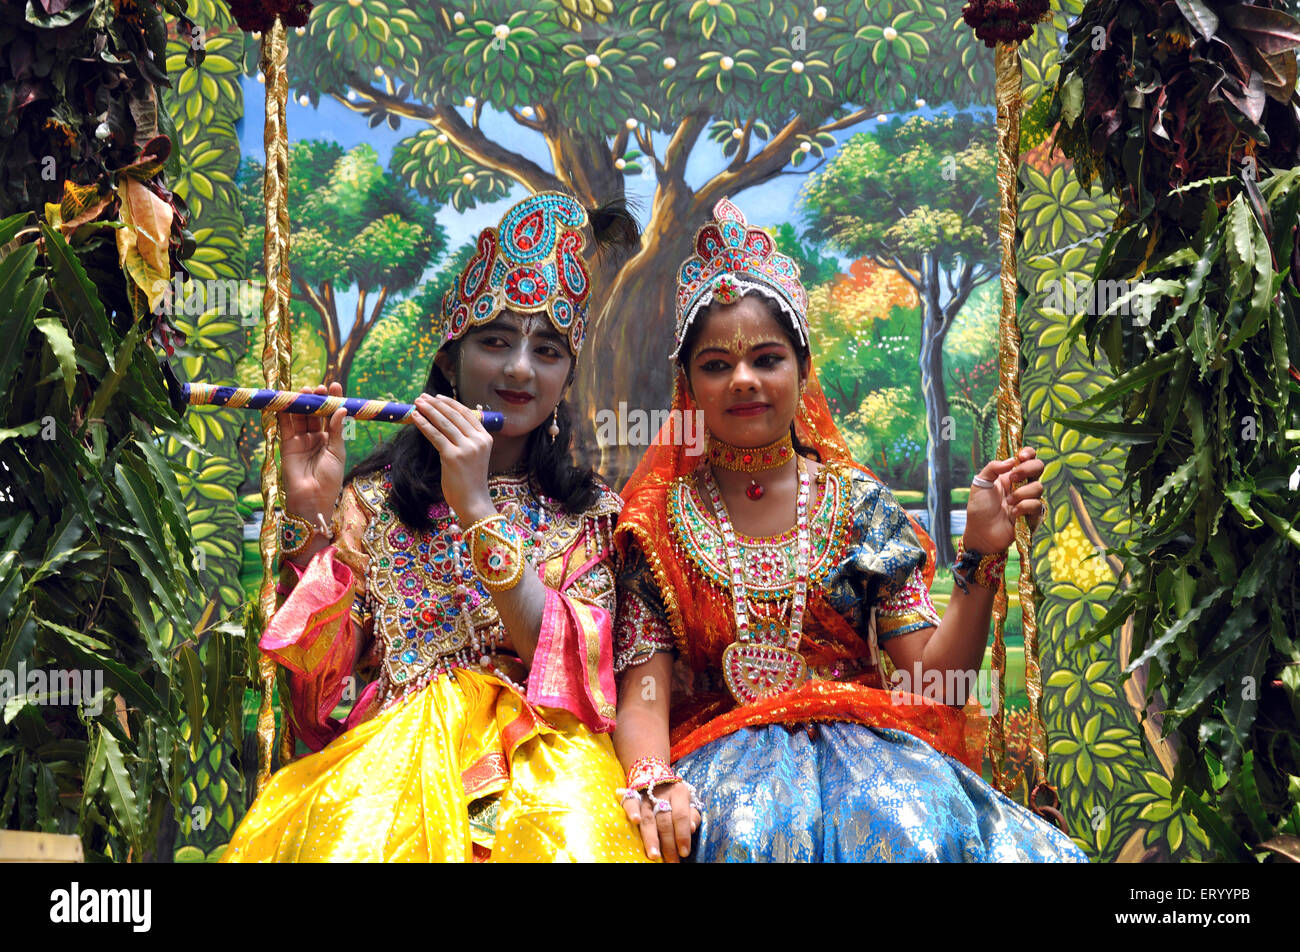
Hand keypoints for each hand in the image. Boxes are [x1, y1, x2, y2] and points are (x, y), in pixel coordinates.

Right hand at [280, 382, 346, 518]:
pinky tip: (288, 400)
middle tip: (317, 389)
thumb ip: (336, 430)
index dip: (333, 400)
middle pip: (314, 413)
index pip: (332, 414)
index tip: (335, 385)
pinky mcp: (287, 443)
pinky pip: (286, 424)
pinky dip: (285, 412)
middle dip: (316, 399)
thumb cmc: (329, 478)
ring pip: (300, 416)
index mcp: (332, 439)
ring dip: (301, 403)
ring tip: (305, 392)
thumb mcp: (337, 452)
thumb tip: (341, 409)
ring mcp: (301, 439)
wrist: (312, 498)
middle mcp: (316, 437)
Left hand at [410, 393, 494, 522]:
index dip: (450, 403)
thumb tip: (446, 421)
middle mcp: (478, 441)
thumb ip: (466, 439)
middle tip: (422, 397)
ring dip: (428, 411)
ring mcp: (466, 448)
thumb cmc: (470, 480)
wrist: (473, 501)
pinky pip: (435, 436)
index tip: (437, 397)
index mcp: (486, 438)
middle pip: (453, 416)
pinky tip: (415, 417)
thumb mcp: (474, 455)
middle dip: (436, 404)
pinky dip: (424, 425)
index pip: (466, 413)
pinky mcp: (453, 457)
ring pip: (444, 423)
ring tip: (417, 403)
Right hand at [622, 782, 700, 862]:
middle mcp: (662, 793)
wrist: (655, 774)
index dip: (683, 835)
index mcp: (679, 792)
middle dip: (668, 843)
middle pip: (665, 820)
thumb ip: (692, 816)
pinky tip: (635, 821)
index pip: (681, 816)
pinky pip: (630, 802)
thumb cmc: (675, 796)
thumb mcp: (689, 801)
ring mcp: (645, 794)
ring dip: (651, 837)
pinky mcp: (632, 795)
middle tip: (671, 861)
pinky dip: (632, 811)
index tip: (684, 853)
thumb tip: (692, 829)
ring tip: (654, 855)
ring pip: (648, 817)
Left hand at [962, 446, 1046, 552]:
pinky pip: (1037, 505)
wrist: (980, 532)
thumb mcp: (980, 483)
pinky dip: (1024, 507)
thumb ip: (993, 468)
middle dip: (1027, 469)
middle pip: (1039, 467)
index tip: (1021, 456)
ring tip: (1008, 502)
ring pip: (1038, 487)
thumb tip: (1011, 460)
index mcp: (1011, 475)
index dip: (1029, 453)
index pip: (1027, 458)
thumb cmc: (979, 508)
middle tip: (1012, 478)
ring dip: (1021, 493)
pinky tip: (1013, 513)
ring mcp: (1029, 499)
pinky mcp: (1033, 515)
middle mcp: (1022, 485)